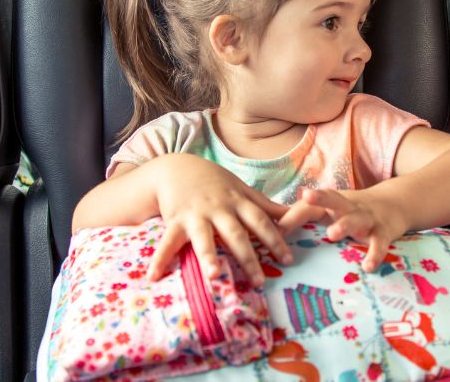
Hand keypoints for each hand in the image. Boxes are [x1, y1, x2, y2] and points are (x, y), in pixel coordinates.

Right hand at [149, 154, 292, 285]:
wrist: (178, 168)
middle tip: (259, 281)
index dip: (275, 239)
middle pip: (236, 234)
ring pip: (204, 238)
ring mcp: (196, 215)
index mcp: (238, 202)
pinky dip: (160, 259)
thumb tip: (296, 212)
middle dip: (248, 257)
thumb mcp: (242, 190)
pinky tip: (153, 277)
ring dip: (208, 256)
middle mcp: (219, 209)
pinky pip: (167, 241)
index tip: (288, 259)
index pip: (261, 222)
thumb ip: (266, 205)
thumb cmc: (216, 183)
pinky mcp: (175, 220)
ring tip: (213, 276)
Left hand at [278, 188, 406, 272]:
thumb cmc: (353, 211)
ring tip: (332, 234)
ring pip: (355, 218)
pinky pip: (379, 243)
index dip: (292, 215)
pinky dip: (374, 254)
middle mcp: (347, 207)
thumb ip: (304, 217)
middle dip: (320, 198)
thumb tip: (271, 230)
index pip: (309, 206)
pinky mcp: (383, 232)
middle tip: (306, 198)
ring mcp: (366, 218)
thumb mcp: (331, 210)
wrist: (395, 205)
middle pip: (333, 199)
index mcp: (331, 203)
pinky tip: (367, 267)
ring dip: (344, 224)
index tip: (275, 229)